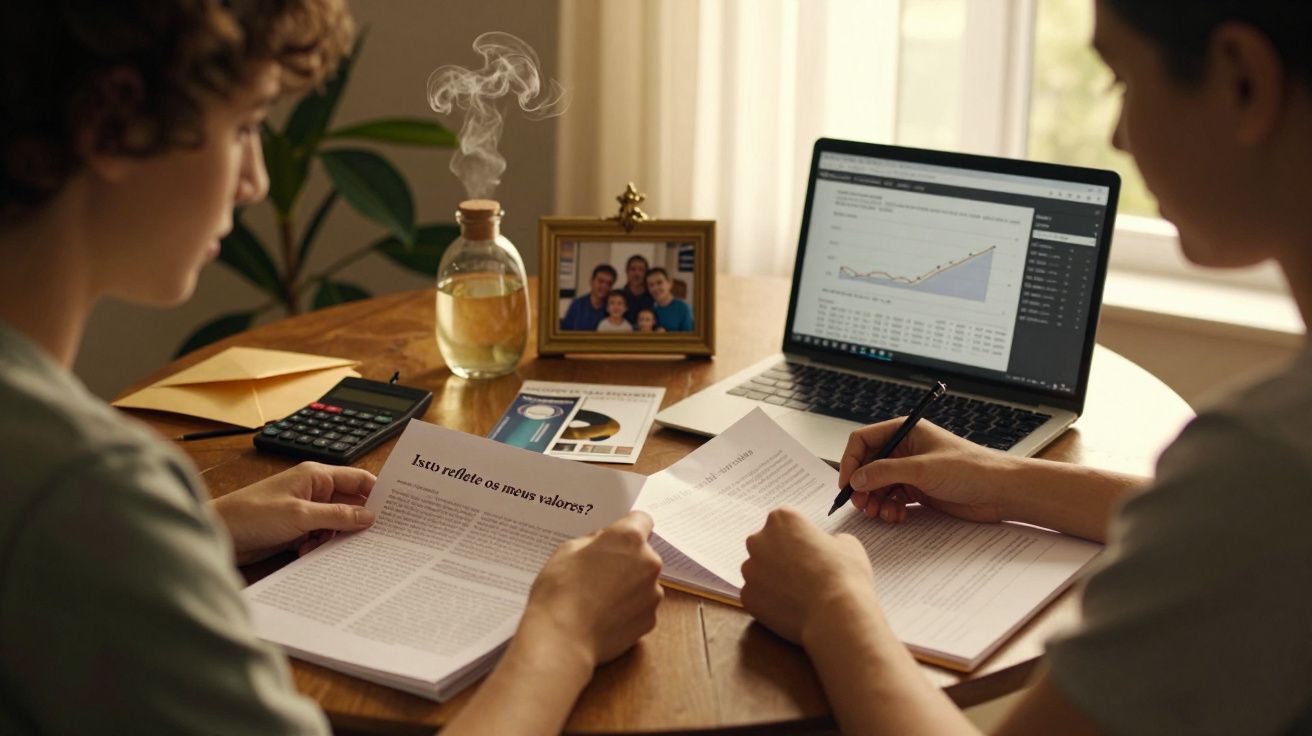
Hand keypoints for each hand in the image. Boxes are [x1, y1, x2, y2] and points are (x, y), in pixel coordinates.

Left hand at [210, 462, 376, 564]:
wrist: (219, 534)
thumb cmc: (252, 515)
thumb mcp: (300, 516)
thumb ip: (337, 516)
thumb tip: (369, 516)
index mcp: (316, 476)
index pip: (359, 479)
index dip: (377, 493)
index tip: (396, 510)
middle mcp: (313, 491)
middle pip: (350, 504)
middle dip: (356, 522)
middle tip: (372, 538)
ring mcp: (305, 510)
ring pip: (336, 524)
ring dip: (334, 538)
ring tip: (321, 546)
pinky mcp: (296, 529)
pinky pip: (320, 537)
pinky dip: (319, 546)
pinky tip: (306, 552)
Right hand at [518, 511, 663, 668]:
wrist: (562, 639)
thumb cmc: (560, 591)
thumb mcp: (566, 550)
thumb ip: (593, 541)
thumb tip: (603, 542)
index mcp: (628, 538)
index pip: (641, 520)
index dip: (627, 527)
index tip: (615, 538)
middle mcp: (649, 562)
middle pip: (643, 554)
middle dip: (626, 559)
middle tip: (598, 572)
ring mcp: (653, 593)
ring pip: (643, 582)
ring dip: (628, 585)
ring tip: (598, 599)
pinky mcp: (650, 620)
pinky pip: (641, 607)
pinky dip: (628, 610)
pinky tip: (604, 616)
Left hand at [741, 507, 880, 645]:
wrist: (835, 615)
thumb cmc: (844, 575)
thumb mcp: (847, 543)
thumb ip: (827, 539)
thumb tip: (823, 548)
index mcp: (781, 519)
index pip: (784, 523)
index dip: (799, 538)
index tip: (810, 551)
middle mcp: (758, 540)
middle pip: (766, 544)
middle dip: (780, 556)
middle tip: (803, 573)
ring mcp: (749, 569)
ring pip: (758, 571)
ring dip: (773, 579)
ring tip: (798, 594)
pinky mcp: (746, 596)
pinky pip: (756, 595)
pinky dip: (769, 601)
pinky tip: (790, 608)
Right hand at [839, 419, 1014, 524]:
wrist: (1000, 491)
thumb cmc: (971, 469)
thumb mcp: (923, 468)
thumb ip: (885, 472)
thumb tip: (856, 479)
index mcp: (905, 431)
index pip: (864, 440)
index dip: (850, 461)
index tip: (847, 483)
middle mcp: (905, 449)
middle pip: (867, 465)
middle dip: (862, 486)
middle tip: (862, 505)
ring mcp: (911, 471)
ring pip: (877, 485)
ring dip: (874, 501)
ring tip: (881, 513)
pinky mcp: (918, 491)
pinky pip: (891, 499)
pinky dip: (889, 509)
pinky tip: (897, 516)